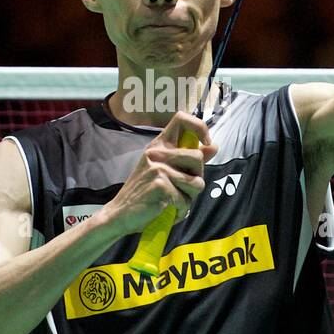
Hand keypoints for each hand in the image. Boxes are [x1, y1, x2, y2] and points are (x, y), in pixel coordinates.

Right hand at [103, 112, 217, 235]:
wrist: (120, 214)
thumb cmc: (144, 194)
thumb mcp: (165, 171)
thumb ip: (189, 159)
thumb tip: (213, 146)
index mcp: (159, 146)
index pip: (181, 119)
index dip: (199, 127)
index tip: (205, 143)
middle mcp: (157, 153)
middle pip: (197, 156)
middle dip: (197, 177)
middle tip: (182, 188)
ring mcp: (158, 168)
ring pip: (197, 182)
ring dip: (189, 197)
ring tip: (173, 201)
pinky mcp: (160, 185)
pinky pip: (185, 200)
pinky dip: (180, 211)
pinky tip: (166, 210)